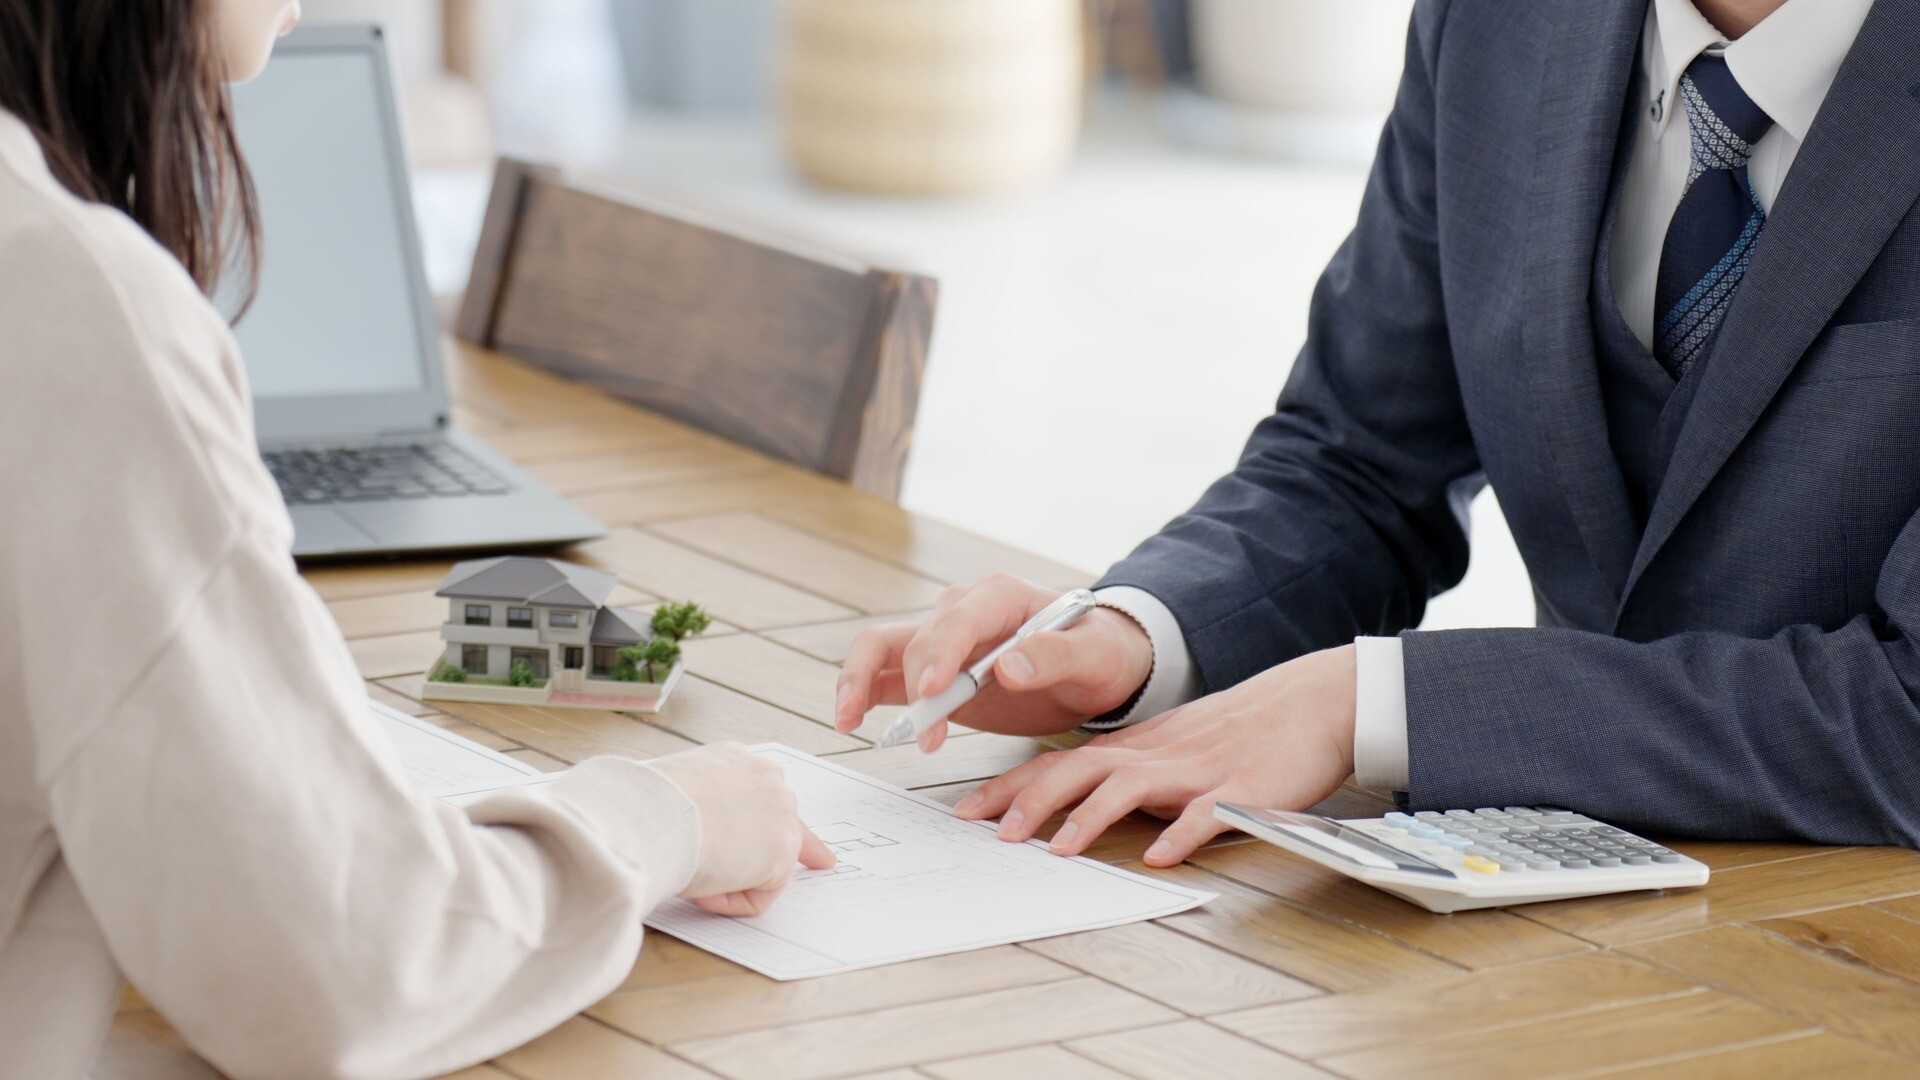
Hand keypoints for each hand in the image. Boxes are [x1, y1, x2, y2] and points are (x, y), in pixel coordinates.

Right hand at [646, 742, 834, 915]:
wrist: (649, 813)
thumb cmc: (644, 804)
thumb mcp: (675, 787)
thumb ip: (700, 804)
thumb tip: (698, 832)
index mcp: (735, 760)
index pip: (767, 791)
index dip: (779, 818)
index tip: (815, 840)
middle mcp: (766, 777)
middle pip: (790, 824)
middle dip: (788, 852)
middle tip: (823, 862)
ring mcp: (779, 813)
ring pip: (767, 865)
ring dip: (732, 878)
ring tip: (695, 868)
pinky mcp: (782, 850)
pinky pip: (758, 897)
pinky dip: (727, 901)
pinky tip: (702, 884)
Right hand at [835, 573, 1153, 751]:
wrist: (1094, 667)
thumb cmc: (1099, 653)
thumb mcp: (1094, 655)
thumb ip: (1055, 657)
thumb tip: (1008, 667)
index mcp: (1000, 596)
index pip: (958, 620)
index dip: (941, 654)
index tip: (932, 693)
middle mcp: (963, 609)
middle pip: (920, 642)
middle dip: (918, 691)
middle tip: (929, 739)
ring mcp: (943, 639)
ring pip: (885, 648)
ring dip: (862, 681)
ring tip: (849, 720)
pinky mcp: (933, 670)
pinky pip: (885, 673)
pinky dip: (862, 691)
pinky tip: (850, 719)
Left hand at [953, 644, 1358, 866]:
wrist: (1311, 703)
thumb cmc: (1241, 733)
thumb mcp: (1172, 751)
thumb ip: (1127, 777)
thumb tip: (1075, 811)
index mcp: (1136, 748)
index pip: (1058, 763)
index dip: (1011, 787)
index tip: (968, 812)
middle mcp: (1156, 755)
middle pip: (1079, 770)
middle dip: (1031, 802)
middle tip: (994, 835)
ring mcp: (1198, 771)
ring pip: (1131, 788)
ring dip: (1090, 818)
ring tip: (1059, 850)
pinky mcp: (1243, 788)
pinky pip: (1210, 813)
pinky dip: (1183, 834)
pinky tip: (1162, 856)